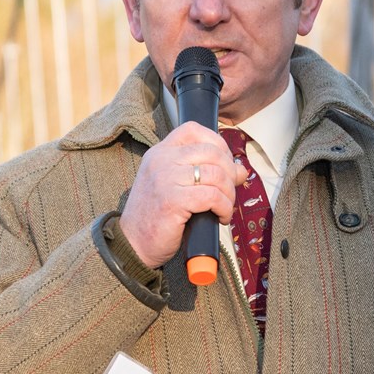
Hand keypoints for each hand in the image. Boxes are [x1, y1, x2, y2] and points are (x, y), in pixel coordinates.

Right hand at [118, 122, 250, 267]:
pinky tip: (221, 217)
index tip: (225, 164)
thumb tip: (240, 169)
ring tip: (224, 207)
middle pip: (211, 152)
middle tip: (229, 191)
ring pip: (216, 174)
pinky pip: (212, 196)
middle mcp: (161, 161)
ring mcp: (165, 179)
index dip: (217, 143)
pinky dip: (224, 208)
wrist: (133, 243)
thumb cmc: (156, 216)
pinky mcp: (172, 200)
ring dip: (228, 193)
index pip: (193, 130)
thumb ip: (204, 172)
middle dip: (230, 172)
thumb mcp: (176, 185)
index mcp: (160, 153)